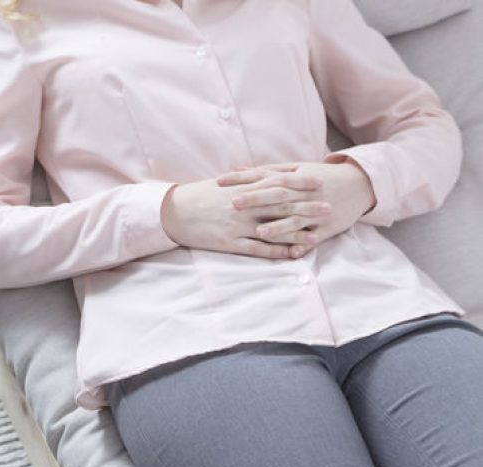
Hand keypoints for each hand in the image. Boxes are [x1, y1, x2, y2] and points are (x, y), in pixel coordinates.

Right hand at [162, 176, 321, 259]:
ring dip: (296, 233)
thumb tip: (263, 177)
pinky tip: (291, 255)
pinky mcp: (229, 242)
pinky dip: (276, 252)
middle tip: (329, 207)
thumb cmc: (197, 196)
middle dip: (307, 207)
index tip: (318, 181)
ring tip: (317, 236)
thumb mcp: (222, 185)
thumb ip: (245, 182)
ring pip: (273, 229)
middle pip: (281, 206)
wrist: (172, 211)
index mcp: (242, 189)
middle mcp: (243, 206)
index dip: (298, 182)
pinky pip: (257, 249)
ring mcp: (237, 225)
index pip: (276, 183)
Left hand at [218, 161, 375, 257]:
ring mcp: (317, 211)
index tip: (220, 182)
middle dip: (256, 199)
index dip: (242, 179)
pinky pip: (316, 237)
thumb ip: (267, 171)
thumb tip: (237, 169)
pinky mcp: (329, 227)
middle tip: (233, 203)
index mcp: (295, 178)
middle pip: (278, 196)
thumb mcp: (296, 169)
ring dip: (279, 227)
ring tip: (259, 232)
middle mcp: (305, 194)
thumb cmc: (322, 176)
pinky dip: (304, 245)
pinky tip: (291, 253)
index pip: (264, 177)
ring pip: (296, 219)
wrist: (360, 184)